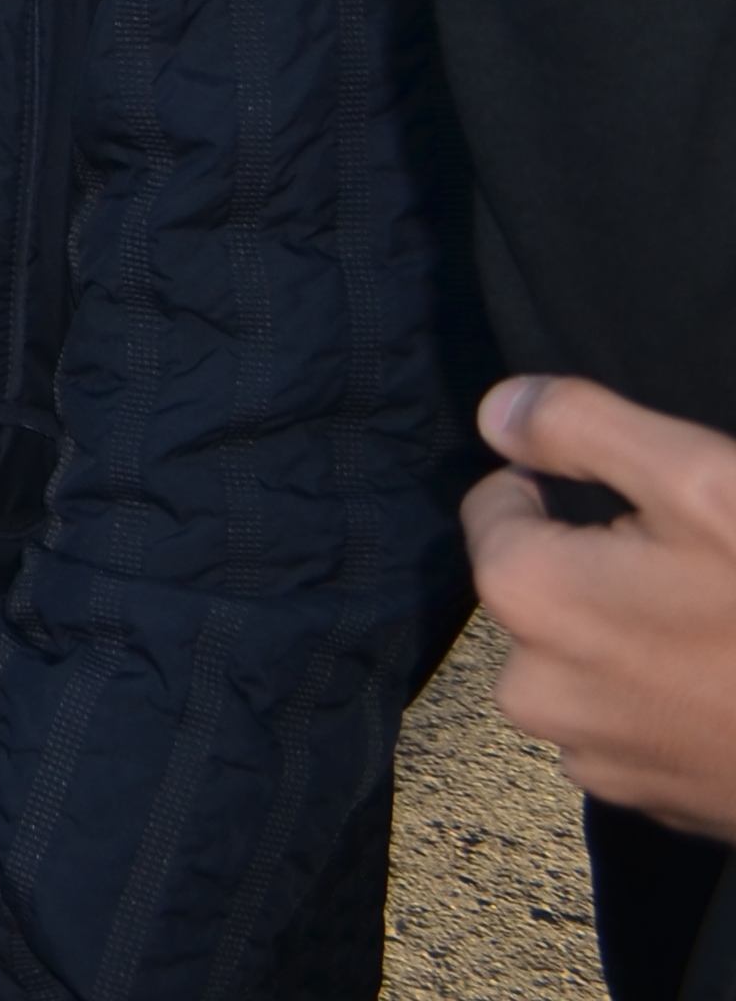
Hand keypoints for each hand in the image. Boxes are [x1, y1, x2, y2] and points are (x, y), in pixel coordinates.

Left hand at [466, 374, 735, 837]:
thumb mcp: (704, 479)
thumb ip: (583, 427)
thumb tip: (499, 411)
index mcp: (530, 592)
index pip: (501, 504)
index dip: (571, 490)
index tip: (653, 509)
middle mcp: (532, 684)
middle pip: (547, 585)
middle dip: (609, 568)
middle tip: (709, 574)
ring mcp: (591, 754)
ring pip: (592, 655)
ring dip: (640, 636)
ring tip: (728, 633)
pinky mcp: (646, 801)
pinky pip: (634, 718)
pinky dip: (672, 697)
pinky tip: (733, 687)